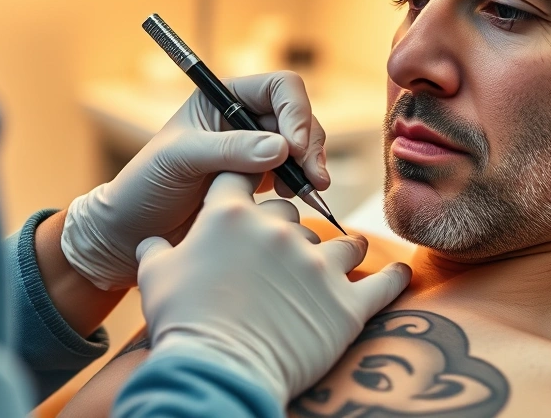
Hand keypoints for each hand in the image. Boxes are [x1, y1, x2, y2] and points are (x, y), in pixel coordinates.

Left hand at [62, 71, 328, 290]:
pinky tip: (291, 200)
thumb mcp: (181, 160)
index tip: (294, 147)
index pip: (279, 87)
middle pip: (298, 116)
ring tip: (304, 191)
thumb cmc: (146, 186)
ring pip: (302, 146)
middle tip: (312, 178)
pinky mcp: (259, 179)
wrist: (132, 231)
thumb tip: (282, 147)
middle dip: (310, 144)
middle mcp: (242, 118)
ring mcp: (254, 149)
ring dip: (310, 165)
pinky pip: (295, 173)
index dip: (295, 112)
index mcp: (222, 98)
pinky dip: (302, 184)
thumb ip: (230, 150)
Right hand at [134, 173, 411, 404]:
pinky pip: (382, 283)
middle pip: (291, 213)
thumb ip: (157, 250)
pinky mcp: (347, 303)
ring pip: (341, 242)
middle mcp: (279, 232)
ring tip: (347, 253)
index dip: (246, 182)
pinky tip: (399, 273)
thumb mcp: (154, 278)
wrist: (218, 371)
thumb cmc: (182, 323)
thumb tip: (150, 242)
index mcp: (231, 217)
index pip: (242, 179)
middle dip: (287, 229)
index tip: (252, 190)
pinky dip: (393, 278)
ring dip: (341, 248)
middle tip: (284, 252)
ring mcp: (318, 265)